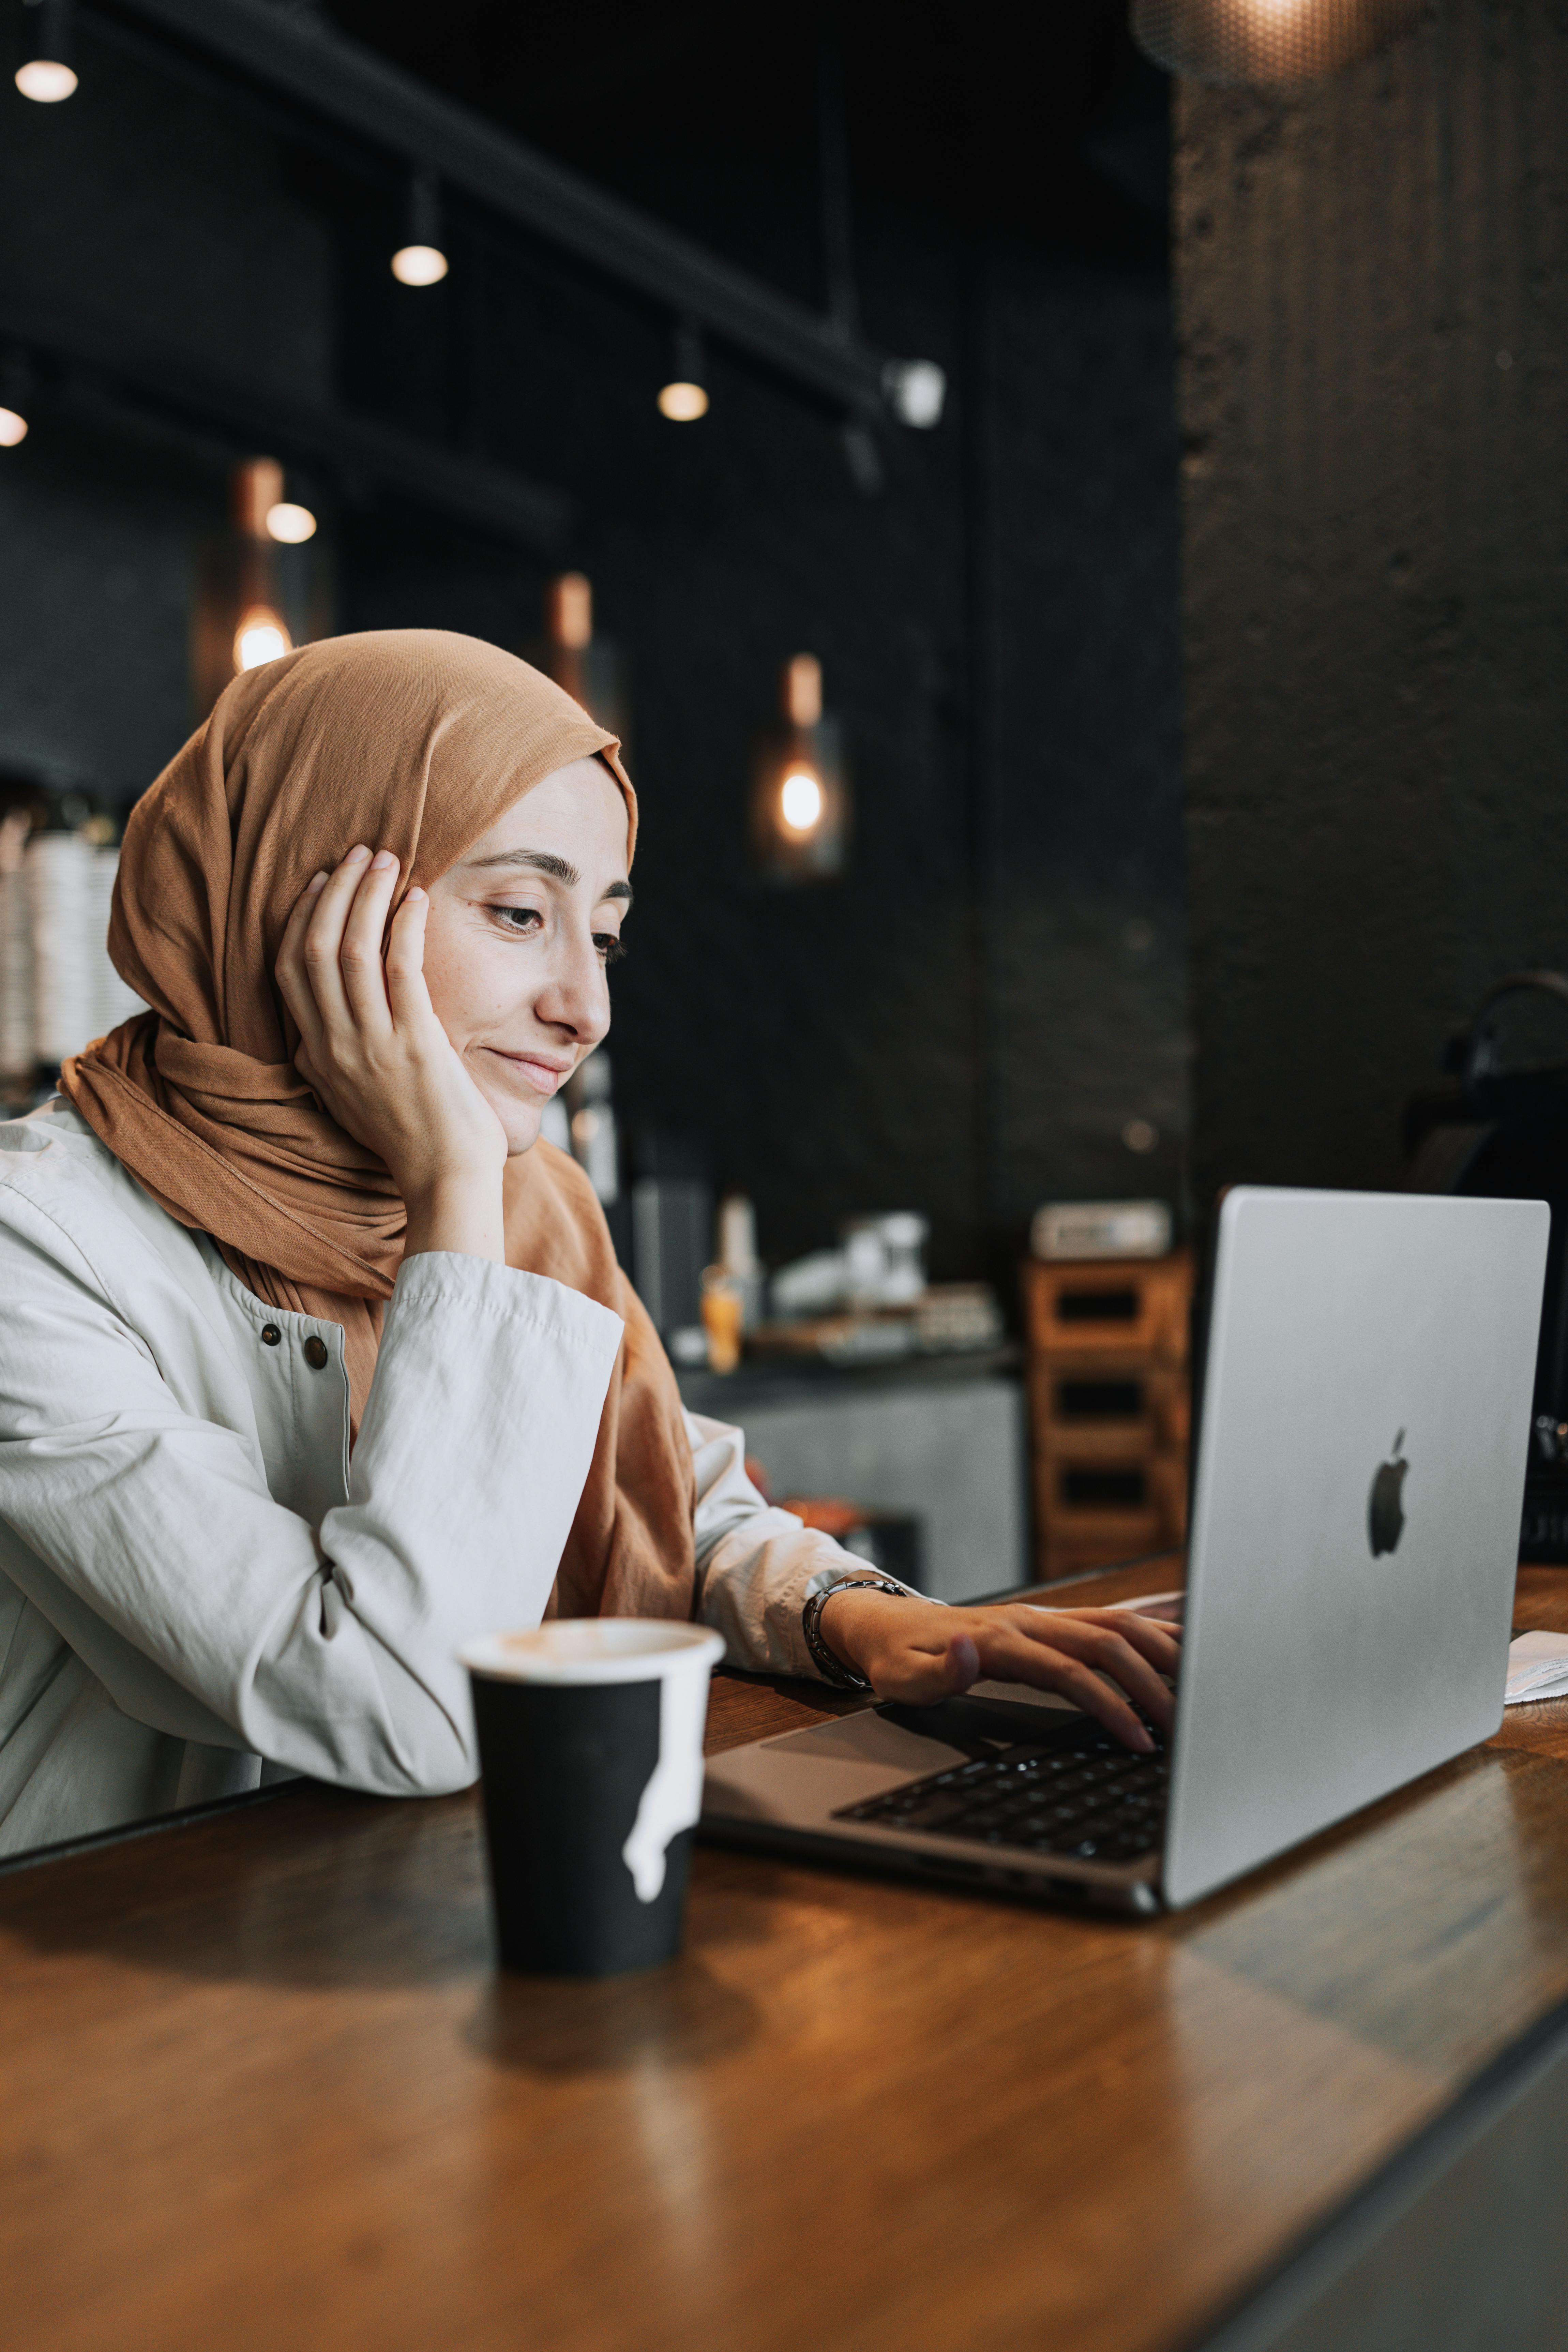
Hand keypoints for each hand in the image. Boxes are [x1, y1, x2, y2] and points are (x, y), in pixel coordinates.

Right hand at [275, 846, 508, 1261]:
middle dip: (333, 892)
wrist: (445, 1180)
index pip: (288, 970)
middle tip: (358, 855)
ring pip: (349, 949)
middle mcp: (334, 1047)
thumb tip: (337, 1017)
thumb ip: (342, 1055)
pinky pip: (399, 969)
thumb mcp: (357, 1093)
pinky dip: (404, 926)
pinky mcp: (413, 1045)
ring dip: (367, 896)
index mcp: (315, 1056)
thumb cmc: (415, 1136)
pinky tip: (416, 899)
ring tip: (387, 861)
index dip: (300, 918)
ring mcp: (371, 1045)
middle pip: (312, 949)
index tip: (321, 882)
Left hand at [817, 1592, 1180, 1752]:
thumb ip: (936, 1673)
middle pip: (1109, 1643)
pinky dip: (1152, 1625)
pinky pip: (1112, 1616)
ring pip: (1119, 1622)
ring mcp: (1046, 1615)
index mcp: (1002, 1639)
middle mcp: (1032, 1620)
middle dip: (1153, 1684)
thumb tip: (968, 1653)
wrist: (888, 1624)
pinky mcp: (1052, 1619)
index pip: (1072, 1672)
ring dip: (1163, 1648)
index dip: (1110, 1705)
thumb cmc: (898, 1659)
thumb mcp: (901, 1677)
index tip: (1139, 1740)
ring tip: (1206, 1682)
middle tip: (1185, 1728)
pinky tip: (1186, 1638)